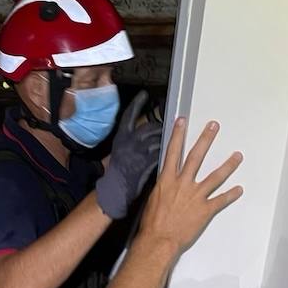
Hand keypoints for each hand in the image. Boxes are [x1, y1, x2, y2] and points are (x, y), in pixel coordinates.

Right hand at [95, 91, 163, 219]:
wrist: (115, 191)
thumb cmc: (117, 173)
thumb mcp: (119, 150)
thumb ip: (130, 140)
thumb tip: (142, 131)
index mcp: (121, 137)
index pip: (129, 115)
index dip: (137, 104)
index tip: (144, 95)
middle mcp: (130, 142)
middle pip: (150, 127)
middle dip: (160, 127)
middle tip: (165, 128)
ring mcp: (139, 152)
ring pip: (158, 138)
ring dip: (165, 140)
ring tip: (171, 143)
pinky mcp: (149, 163)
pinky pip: (161, 153)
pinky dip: (167, 153)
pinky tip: (172, 155)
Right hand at [140, 117, 242, 250]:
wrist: (159, 241)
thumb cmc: (152, 224)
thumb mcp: (153, 200)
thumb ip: (163, 189)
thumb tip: (167, 185)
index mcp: (167, 181)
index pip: (173, 152)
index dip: (178, 135)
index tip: (182, 121)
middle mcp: (183, 184)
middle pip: (196, 157)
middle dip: (205, 140)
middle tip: (214, 126)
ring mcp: (196, 196)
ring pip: (215, 177)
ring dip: (228, 165)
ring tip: (238, 155)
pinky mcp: (205, 210)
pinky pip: (221, 200)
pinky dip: (231, 195)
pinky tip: (239, 189)